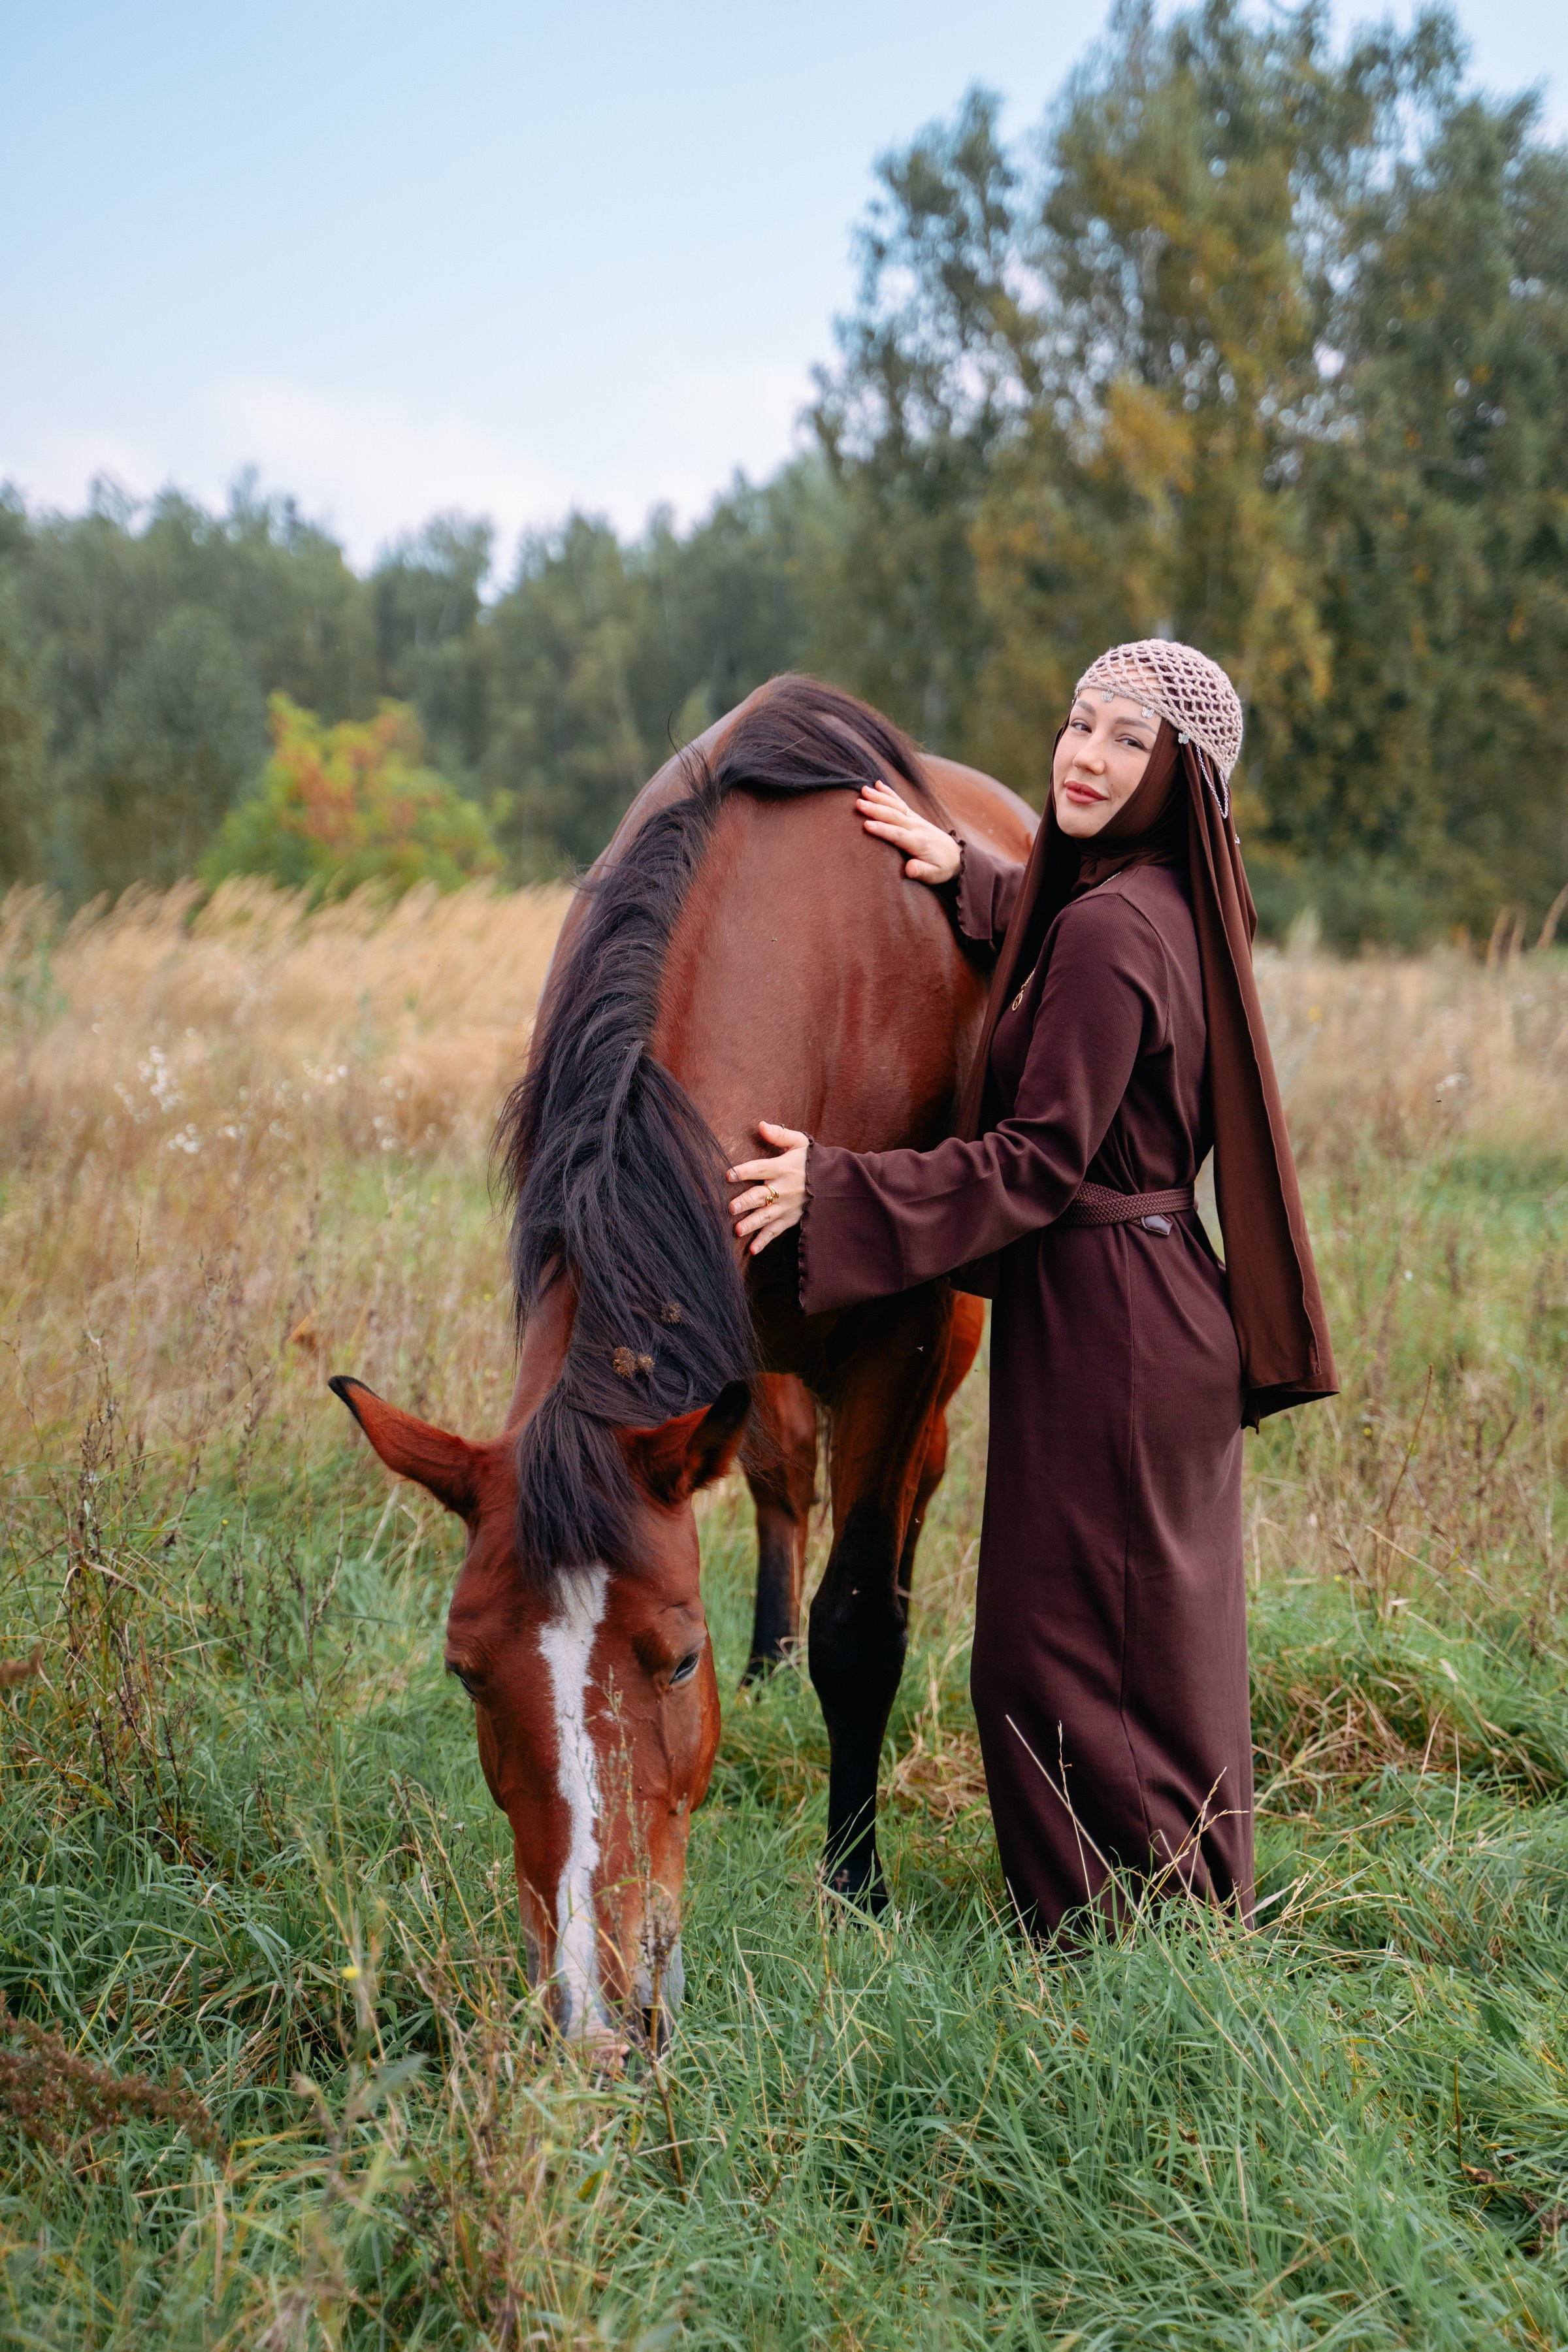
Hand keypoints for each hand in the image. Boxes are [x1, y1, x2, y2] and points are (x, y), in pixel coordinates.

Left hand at [727, 1122, 808, 1254]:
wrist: (836, 1182)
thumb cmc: (813, 1160)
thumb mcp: (800, 1143)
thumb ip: (780, 1134)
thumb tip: (761, 1124)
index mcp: (784, 1168)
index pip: (761, 1169)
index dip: (745, 1171)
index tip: (728, 1174)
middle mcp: (784, 1189)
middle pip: (762, 1196)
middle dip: (746, 1202)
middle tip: (730, 1207)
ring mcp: (787, 1206)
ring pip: (766, 1216)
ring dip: (751, 1224)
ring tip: (737, 1231)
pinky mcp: (790, 1219)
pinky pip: (776, 1231)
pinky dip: (765, 1241)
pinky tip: (752, 1250)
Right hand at [856, 780, 960, 885]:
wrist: (957, 856)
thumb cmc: (942, 868)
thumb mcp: (934, 875)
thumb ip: (921, 871)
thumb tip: (909, 869)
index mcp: (919, 843)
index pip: (899, 835)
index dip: (883, 830)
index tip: (867, 825)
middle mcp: (917, 828)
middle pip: (894, 816)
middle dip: (876, 809)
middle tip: (859, 803)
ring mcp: (916, 820)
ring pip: (896, 806)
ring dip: (879, 797)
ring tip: (863, 790)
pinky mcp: (914, 816)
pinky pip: (900, 803)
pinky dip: (889, 793)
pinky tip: (878, 784)